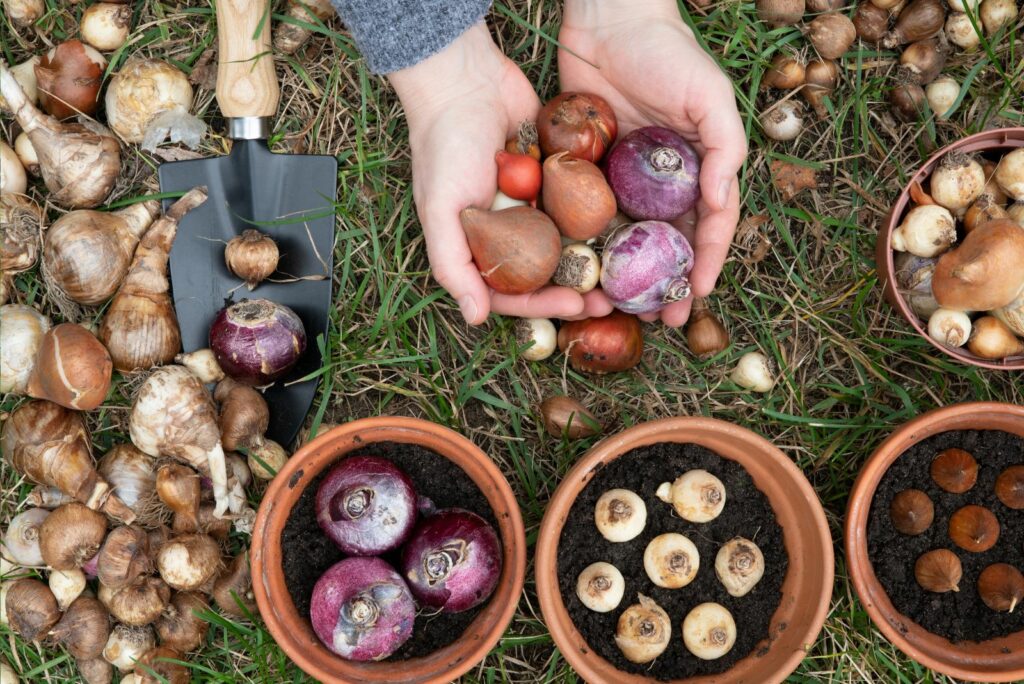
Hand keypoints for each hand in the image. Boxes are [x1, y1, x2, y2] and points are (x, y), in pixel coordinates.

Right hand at [390, 23, 595, 324]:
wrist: (466, 80)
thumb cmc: (444, 146)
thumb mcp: (440, 210)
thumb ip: (453, 265)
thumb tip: (475, 318)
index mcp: (479, 245)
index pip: (513, 291)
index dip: (543, 305)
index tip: (575, 305)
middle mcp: (509, 231)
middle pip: (548, 273)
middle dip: (578, 289)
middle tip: (609, 300)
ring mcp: (535, 204)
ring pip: (570, 242)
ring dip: (596, 260)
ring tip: (625, 271)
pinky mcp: (557, 175)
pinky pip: (582, 203)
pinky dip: (601, 217)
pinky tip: (629, 229)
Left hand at [559, 0, 745, 325]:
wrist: (607, 19)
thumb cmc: (667, 52)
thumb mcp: (709, 95)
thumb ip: (725, 148)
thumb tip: (721, 201)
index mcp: (701, 166)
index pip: (711, 225)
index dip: (706, 262)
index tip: (696, 295)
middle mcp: (665, 179)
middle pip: (670, 242)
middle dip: (668, 283)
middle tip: (662, 318)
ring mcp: (626, 178)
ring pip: (631, 237)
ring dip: (629, 275)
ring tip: (622, 307)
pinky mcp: (590, 170)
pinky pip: (591, 214)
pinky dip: (591, 244)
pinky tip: (584, 271)